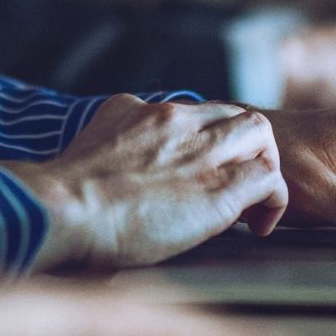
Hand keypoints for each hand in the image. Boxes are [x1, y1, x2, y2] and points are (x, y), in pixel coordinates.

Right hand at [2, 95, 286, 269]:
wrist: (64, 207)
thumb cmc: (65, 195)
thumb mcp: (90, 142)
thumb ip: (113, 139)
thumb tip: (118, 156)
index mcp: (141, 110)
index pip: (196, 112)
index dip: (209, 141)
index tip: (205, 169)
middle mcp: (176, 119)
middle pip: (234, 114)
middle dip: (244, 147)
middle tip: (237, 184)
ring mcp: (200, 150)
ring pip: (260, 133)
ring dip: (263, 165)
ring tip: (253, 203)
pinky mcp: (219, 188)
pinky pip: (269, 179)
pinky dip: (272, 201)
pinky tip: (258, 226)